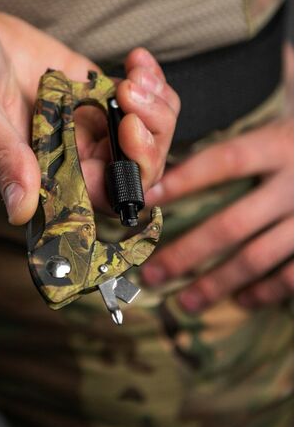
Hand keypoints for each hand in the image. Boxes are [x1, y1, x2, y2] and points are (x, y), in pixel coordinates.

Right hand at [0, 0, 179, 223]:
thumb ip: (1, 158)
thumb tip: (21, 213)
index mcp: (40, 174)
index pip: (101, 197)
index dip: (128, 174)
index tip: (127, 128)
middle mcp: (67, 154)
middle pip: (135, 167)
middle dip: (152, 136)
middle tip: (132, 95)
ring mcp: (82, 120)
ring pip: (144, 133)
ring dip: (156, 106)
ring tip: (135, 74)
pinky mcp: (88, 88)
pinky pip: (137, 96)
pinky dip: (150, 80)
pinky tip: (136, 60)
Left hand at [142, 117, 292, 310]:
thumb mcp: (284, 125)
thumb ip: (245, 140)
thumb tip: (180, 156)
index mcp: (280, 145)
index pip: (223, 162)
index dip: (183, 181)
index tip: (145, 200)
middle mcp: (296, 183)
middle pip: (232, 224)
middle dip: (187, 253)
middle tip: (152, 274)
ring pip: (258, 257)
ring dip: (218, 283)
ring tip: (186, 301)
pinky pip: (293, 274)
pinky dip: (267, 290)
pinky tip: (243, 300)